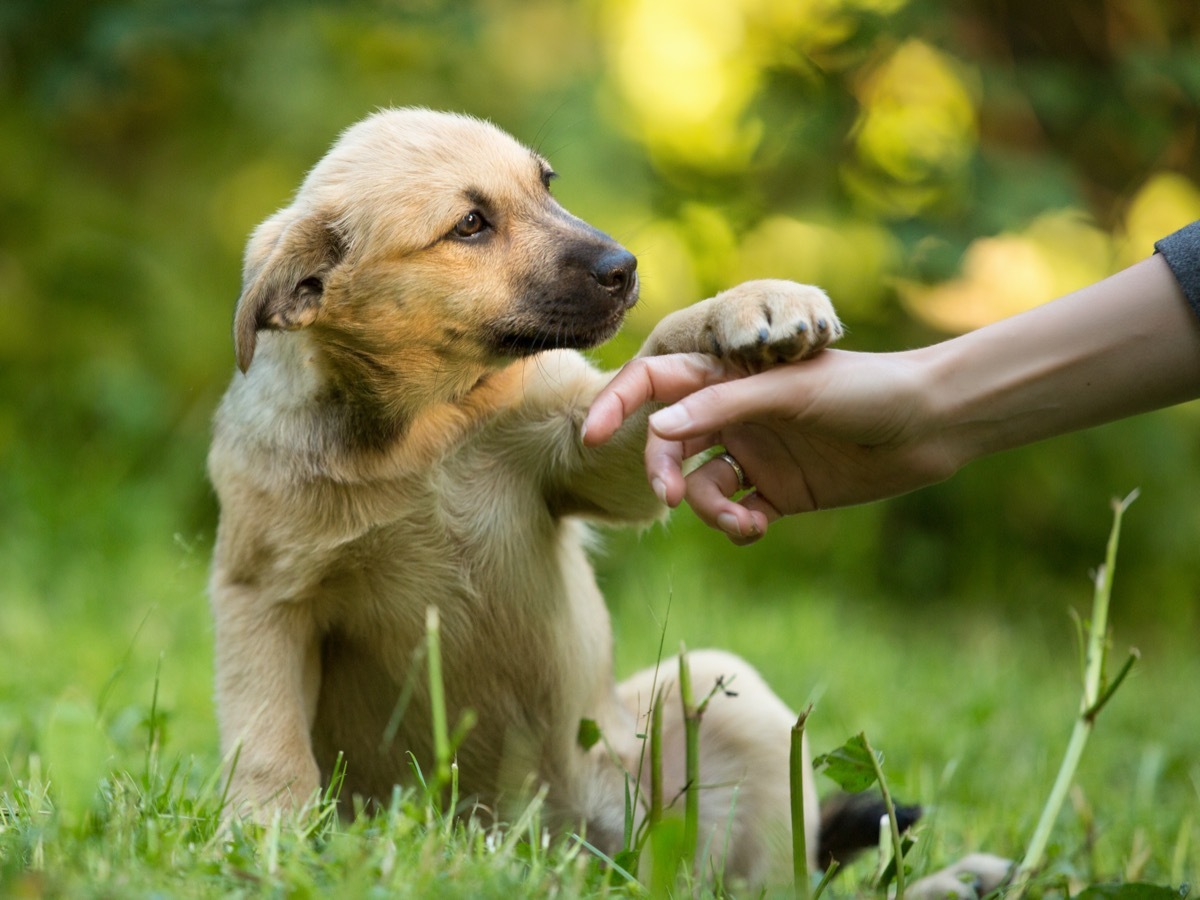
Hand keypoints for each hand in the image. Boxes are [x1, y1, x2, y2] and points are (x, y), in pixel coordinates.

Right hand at [582, 348, 958, 543]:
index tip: (591, 435)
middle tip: (672, 497)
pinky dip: (736, 526)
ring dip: (709, 509)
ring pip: (701, 486)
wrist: (929, 423)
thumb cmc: (864, 389)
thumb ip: (721, 405)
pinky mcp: (778, 490)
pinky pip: (735, 512)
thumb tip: (655, 429)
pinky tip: (758, 528)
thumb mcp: (791, 391)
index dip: (619, 404)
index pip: (658, 383)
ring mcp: (755, 453)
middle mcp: (735, 413)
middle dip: (664, 471)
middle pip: (671, 443)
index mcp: (730, 375)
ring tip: (744, 523)